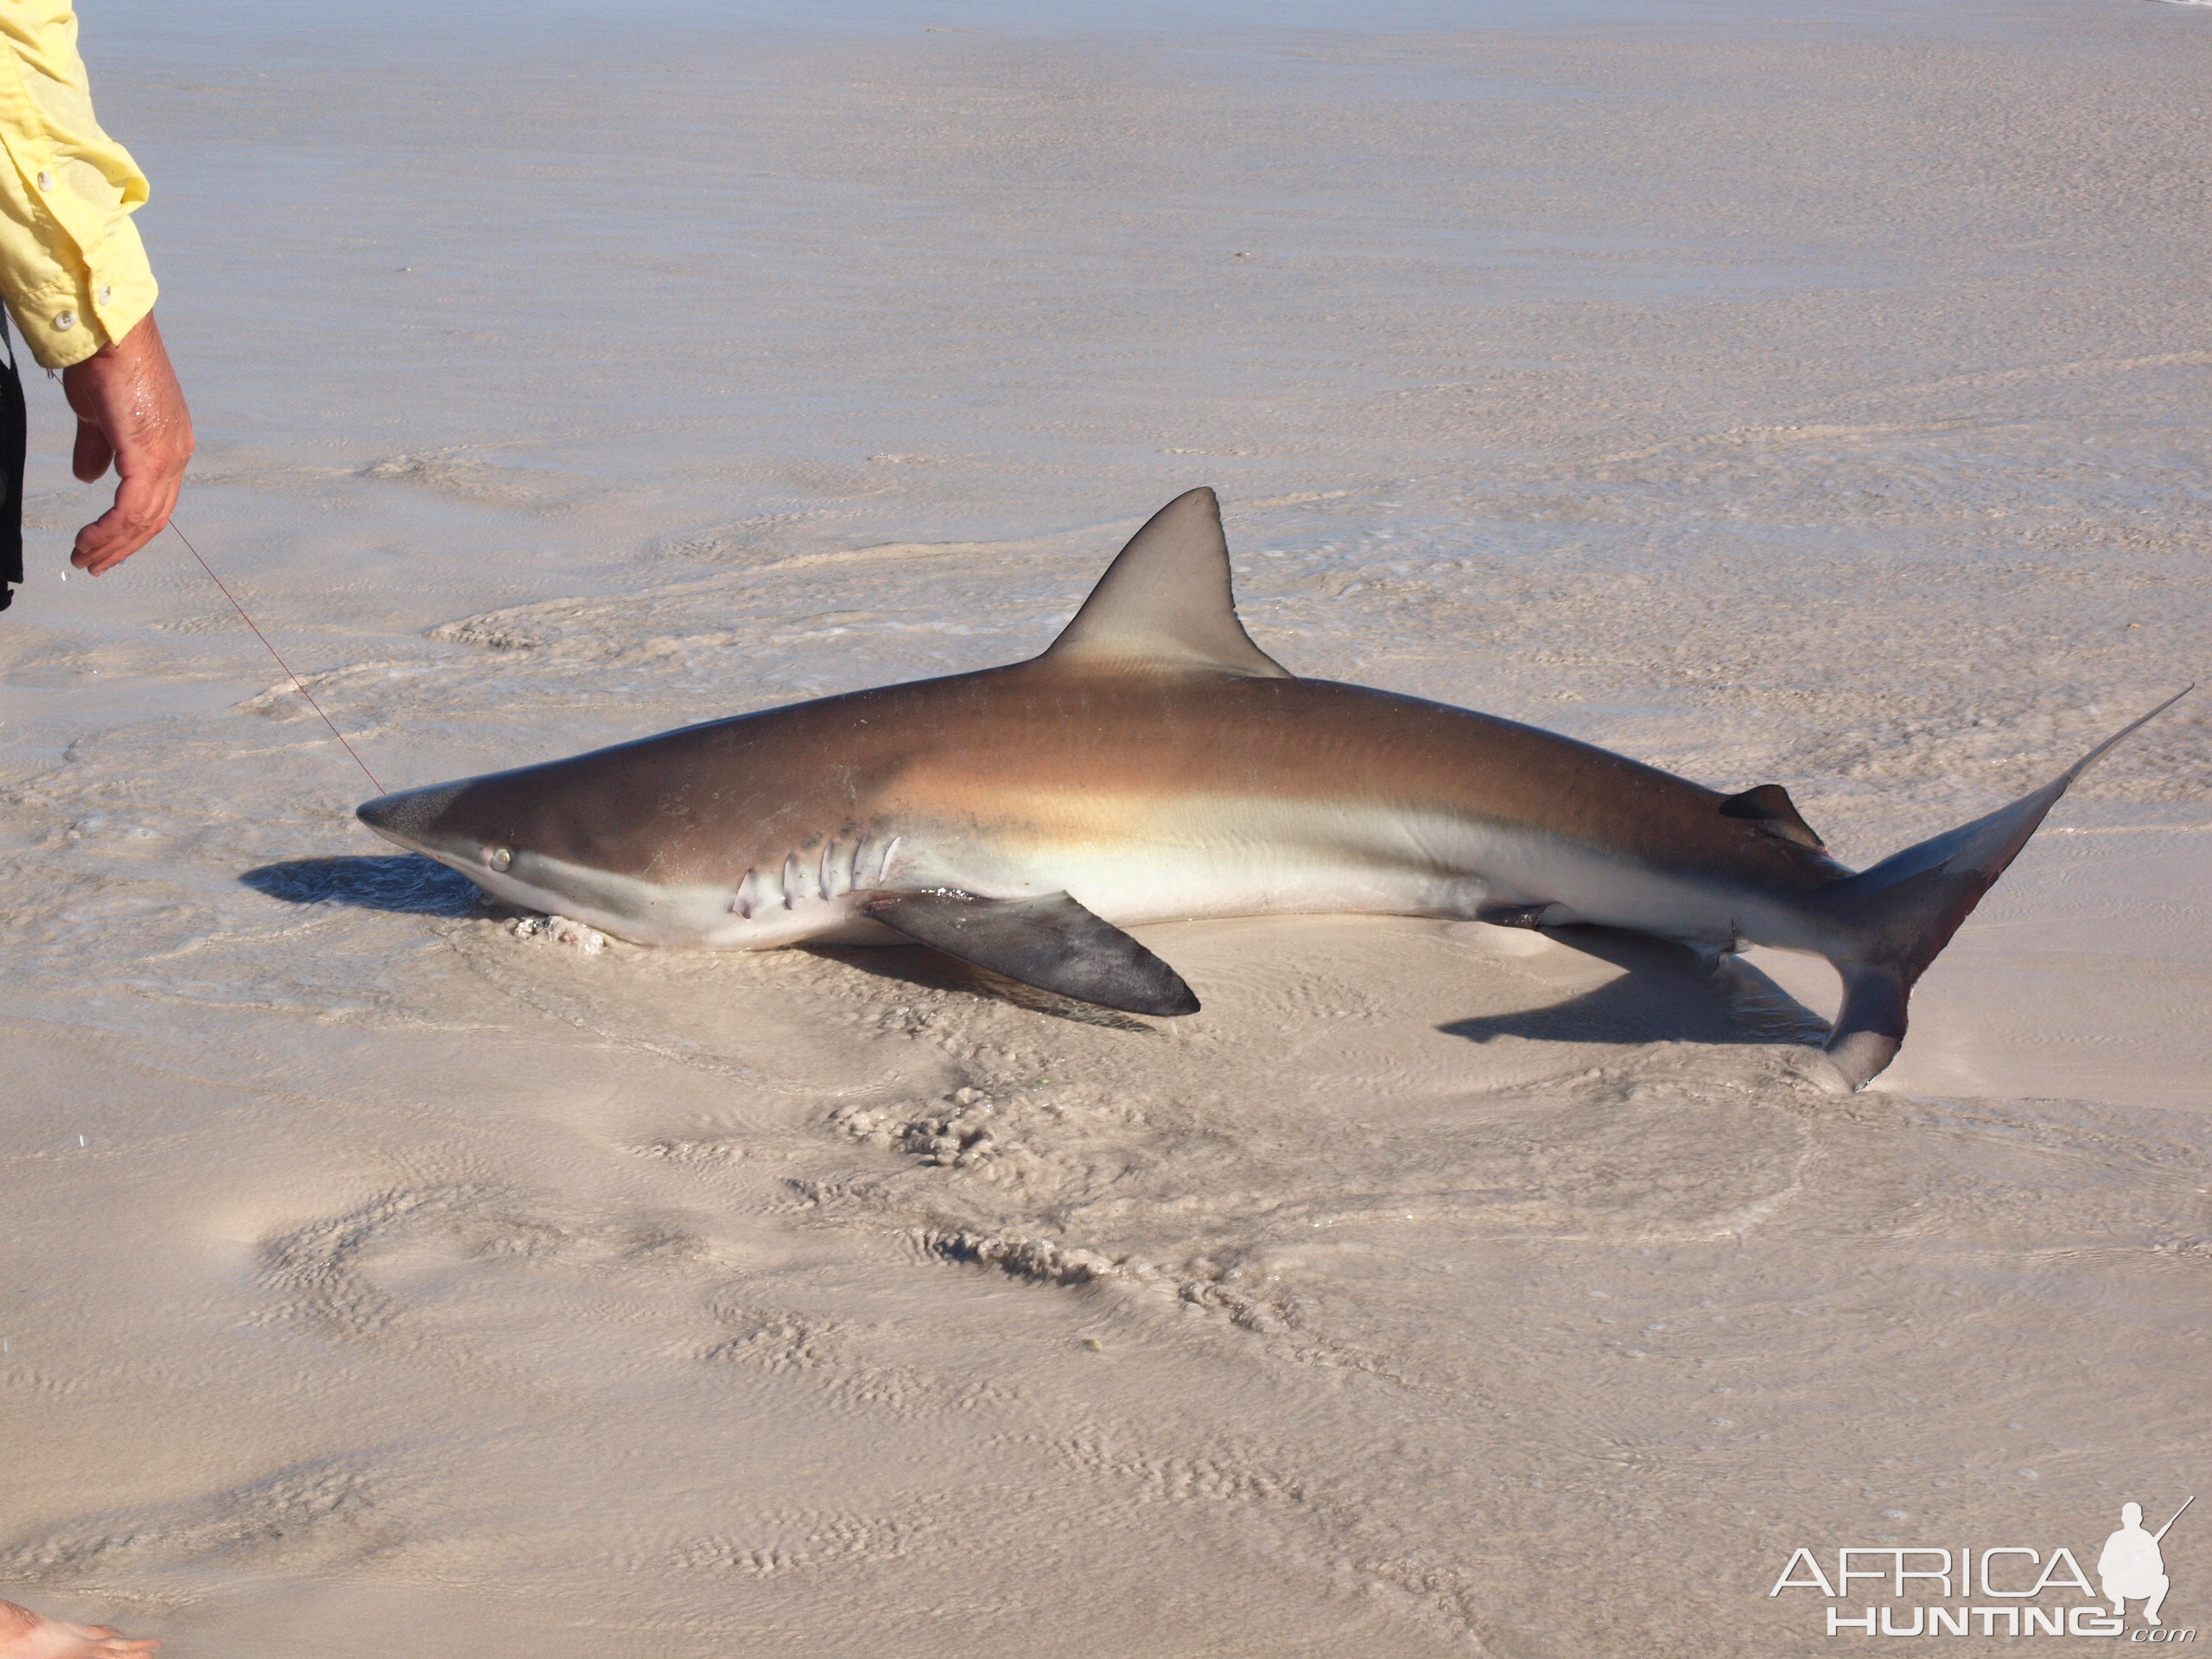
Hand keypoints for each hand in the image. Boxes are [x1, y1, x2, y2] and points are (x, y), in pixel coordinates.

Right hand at [59, 311, 192, 575]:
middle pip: (155, 517)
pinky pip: (131, 506)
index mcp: (172, 448)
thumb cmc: (104, 365)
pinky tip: (90, 540)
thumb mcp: (98, 416)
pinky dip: (111, 529)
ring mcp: (167, 455)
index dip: (131, 529)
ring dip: (111, 543)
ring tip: (84, 557)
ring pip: (144, 518)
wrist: (108, 335)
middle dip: (122, 545)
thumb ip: (98, 449)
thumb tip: (88, 476)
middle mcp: (177, 455)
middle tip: (93, 563)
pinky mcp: (148, 454)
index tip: (104, 545)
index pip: (158, 502)